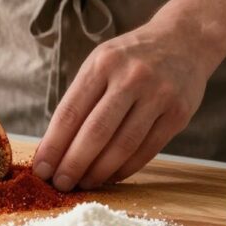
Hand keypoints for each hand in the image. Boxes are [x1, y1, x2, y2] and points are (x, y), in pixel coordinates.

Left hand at [32, 17, 224, 190]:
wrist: (184, 41)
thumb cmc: (131, 58)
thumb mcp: (101, 63)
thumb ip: (81, 99)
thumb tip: (54, 147)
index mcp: (102, 64)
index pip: (70, 112)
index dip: (53, 145)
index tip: (41, 169)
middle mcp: (130, 77)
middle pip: (95, 132)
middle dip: (73, 164)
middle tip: (60, 184)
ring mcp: (157, 95)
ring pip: (122, 145)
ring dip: (99, 172)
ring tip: (84, 184)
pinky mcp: (178, 113)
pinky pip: (147, 150)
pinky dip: (125, 169)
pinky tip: (111, 177)